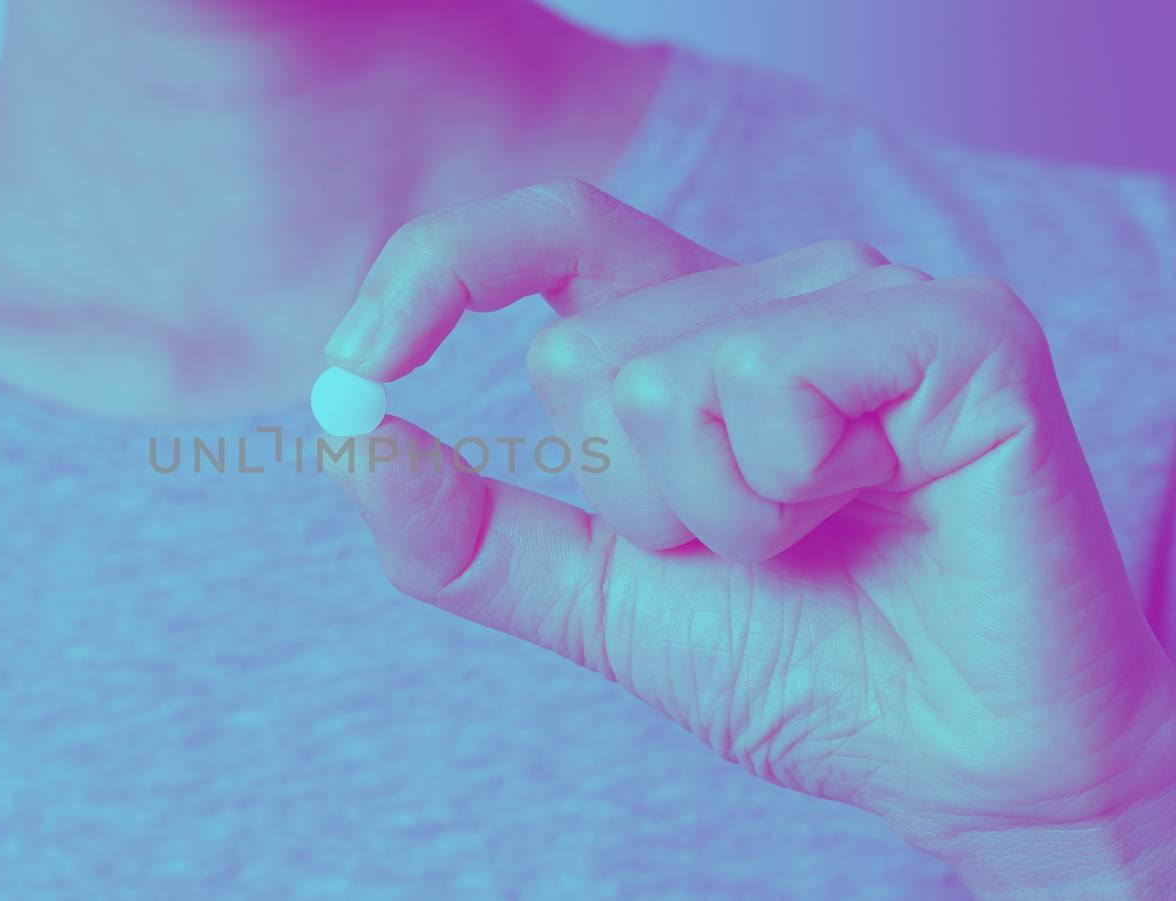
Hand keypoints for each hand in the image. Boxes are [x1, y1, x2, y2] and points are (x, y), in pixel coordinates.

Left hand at [324, 179, 1175, 897]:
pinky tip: (880, 501)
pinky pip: (777, 377)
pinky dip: (795, 486)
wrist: (960, 761)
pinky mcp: (959, 331)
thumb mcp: (598, 599)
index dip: (435, 272)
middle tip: (755, 550)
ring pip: (670, 375)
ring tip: (822, 536)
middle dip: (640, 508)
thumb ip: (468, 531)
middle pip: (584, 356)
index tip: (357, 362)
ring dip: (723, 515)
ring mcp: (870, 298)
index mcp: (693, 332)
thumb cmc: (800, 666)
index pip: (544, 233)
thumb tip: (345, 431)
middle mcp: (777, 290)